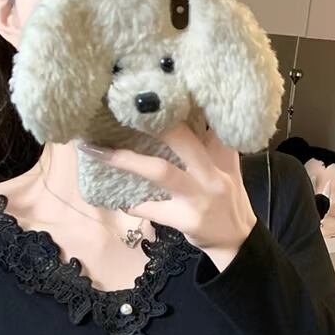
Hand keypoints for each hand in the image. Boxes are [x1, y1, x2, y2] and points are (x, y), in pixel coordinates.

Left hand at [78, 122, 258, 271]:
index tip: (148, 92)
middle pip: (180, 140)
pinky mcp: (186, 221)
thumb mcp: (228, 168)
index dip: (176, 106)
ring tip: (98, 151)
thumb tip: (193, 113)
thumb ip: (213, 143)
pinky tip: (116, 198)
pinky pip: (152, 209)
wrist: (237, 241)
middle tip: (117, 111)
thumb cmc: (229, 200)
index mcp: (219, 156)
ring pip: (161, 172)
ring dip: (127, 160)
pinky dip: (132, 204)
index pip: (200, 123)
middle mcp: (210, 174)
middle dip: (149, 125)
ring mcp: (197, 198)